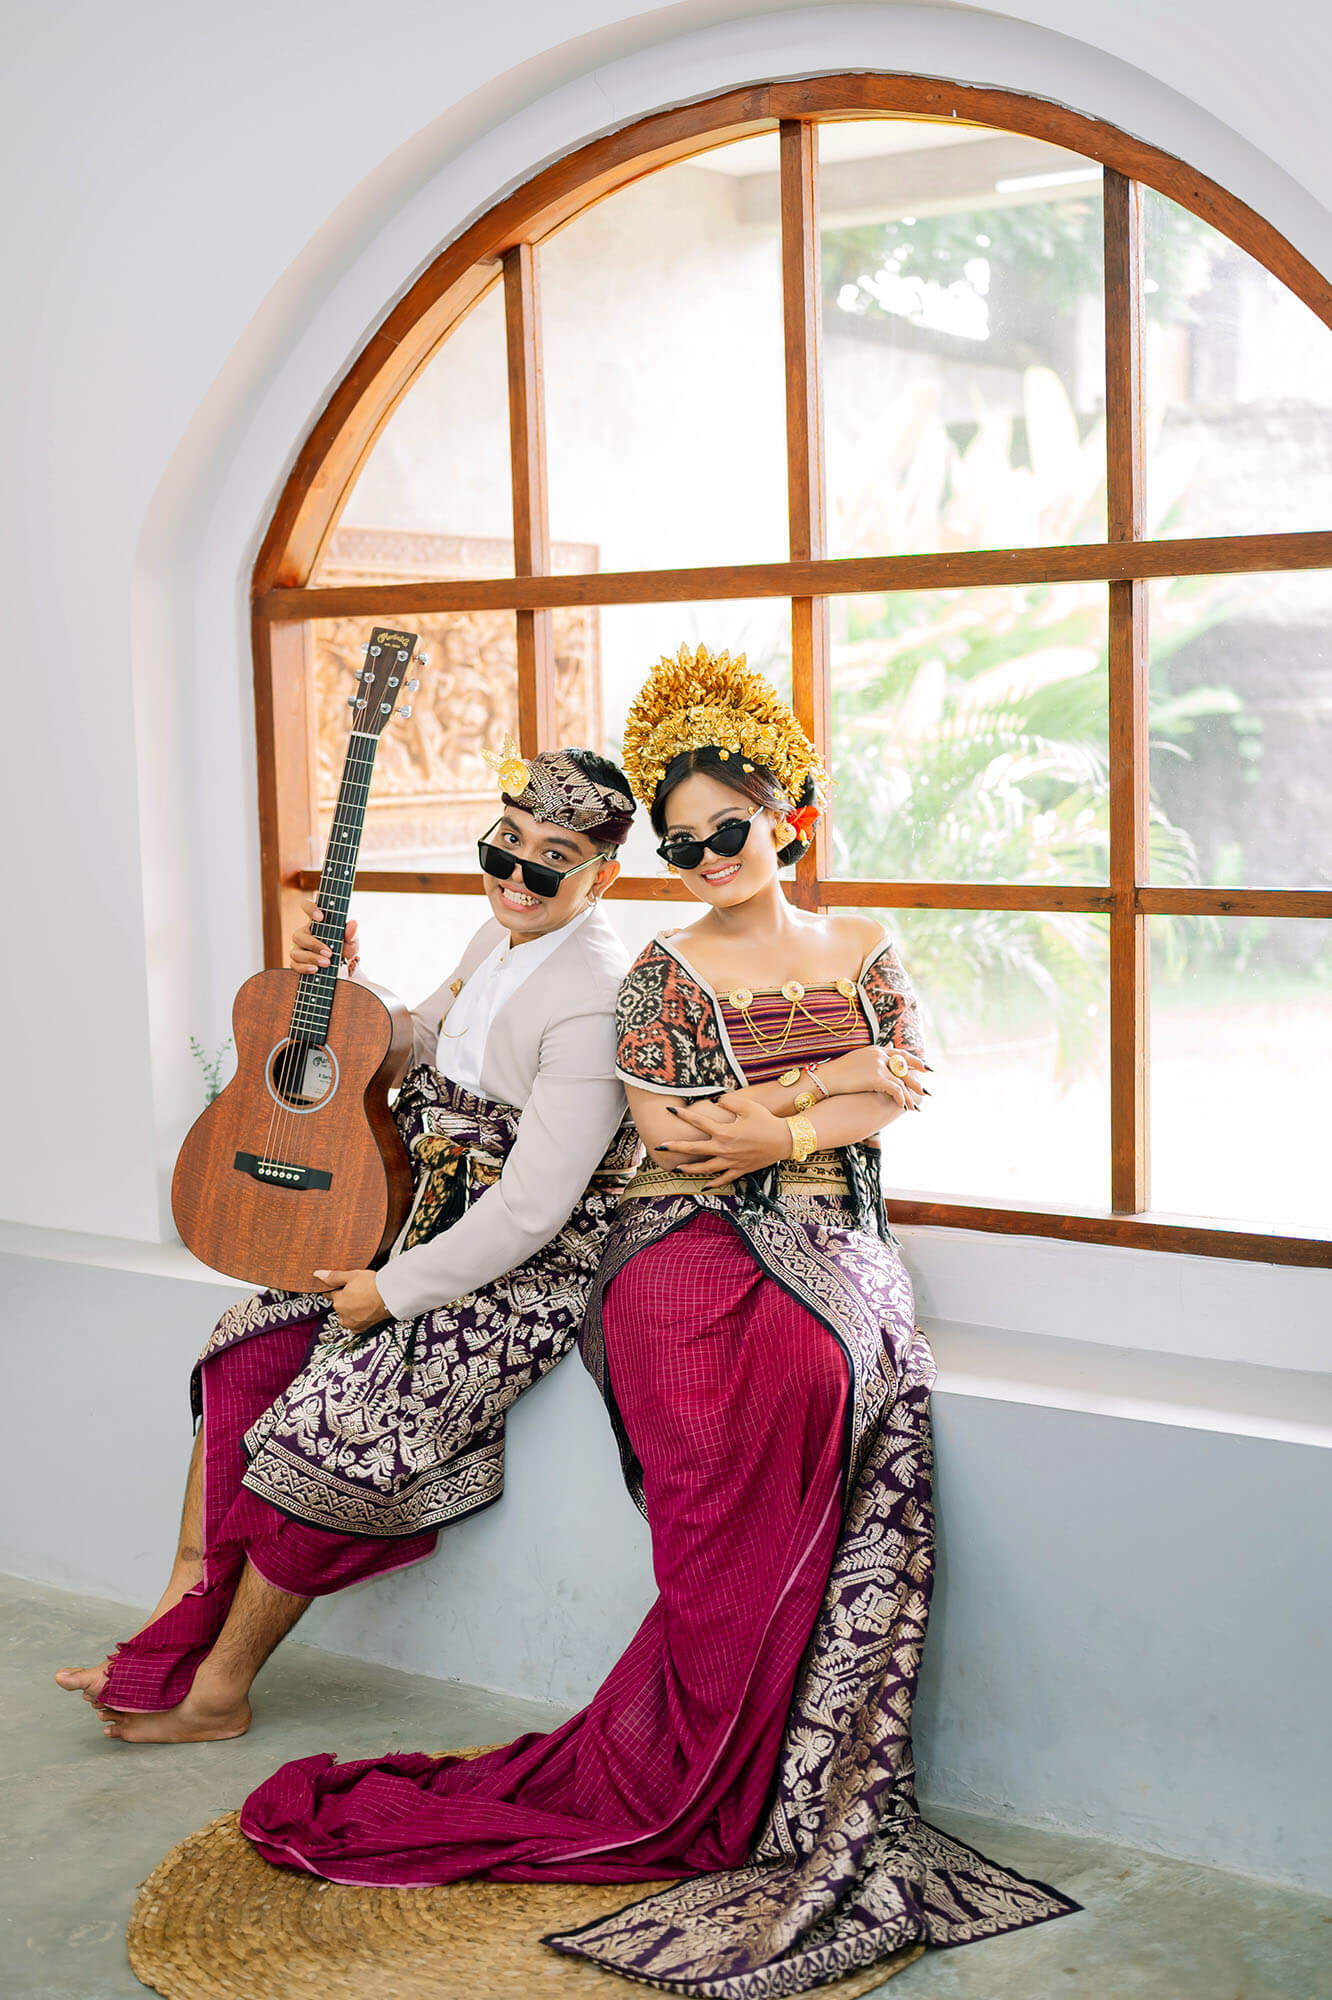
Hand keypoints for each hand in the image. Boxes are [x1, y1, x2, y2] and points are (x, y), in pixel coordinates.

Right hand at [290, 898, 359, 975]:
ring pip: (296, 952)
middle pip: (298, 935)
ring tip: (326, 963)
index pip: (307, 906)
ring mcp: (298, 948)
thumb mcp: (351, 940)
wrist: (342, 967)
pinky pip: (295, 965)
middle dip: (314, 945)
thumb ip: (351, 933)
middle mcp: (304, 933)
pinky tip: (315, 970)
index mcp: (316, 921)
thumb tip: (353, 924)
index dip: (310, 908)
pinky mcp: (297, 962)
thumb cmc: (344, 947)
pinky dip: (305, 968)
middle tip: (329, 953)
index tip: (320, 917)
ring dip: (311, 958)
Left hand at [313, 1267, 388, 1333]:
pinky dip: (360, 1318)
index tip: (346, 1286)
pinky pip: (356, 1323)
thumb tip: (317, 1275)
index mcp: (338, 1302)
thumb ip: (333, 1276)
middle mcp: (342, 1315)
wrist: (392, 1297)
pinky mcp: (362, 1329)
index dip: (338, 1289)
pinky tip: (367, 1309)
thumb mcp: (352, 1275)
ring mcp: (352, 1324)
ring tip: (365, 1300)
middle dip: (346, 1299)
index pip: (331, 1294)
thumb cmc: (374, 1286)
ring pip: (347, 1315)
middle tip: (359, 1290)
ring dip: (352, 1310)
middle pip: (340, 1305)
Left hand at [651, 1092, 790, 1189]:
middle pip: (694, 1149)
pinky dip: (712, 1183)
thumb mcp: (748, 1105)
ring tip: (677, 1168)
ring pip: (705, 1168)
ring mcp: (731, 1162)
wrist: (784, 1140)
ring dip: (689, 1169)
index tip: (670, 1110)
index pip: (698, 1122)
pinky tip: (704, 1186)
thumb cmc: (766, 1120)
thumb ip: (728, 1101)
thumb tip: (715, 1100)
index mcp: (724, 1132)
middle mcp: (724, 1149)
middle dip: (676, 1147)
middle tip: (660, 1145)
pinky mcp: (740, 1170)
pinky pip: (723, 1179)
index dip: (683, 1115)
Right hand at [818, 1045, 927, 1111]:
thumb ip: (872, 1058)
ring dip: (909, 1095)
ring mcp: (879, 1065)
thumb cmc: (838, 1072)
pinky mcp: (877, 1077)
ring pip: (902, 1081)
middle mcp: (880, 1055)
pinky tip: (903, 1107)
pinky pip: (895, 1090)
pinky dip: (901, 1099)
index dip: (913, 1061)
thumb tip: (881, 1057)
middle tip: (925, 1090)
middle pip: (905, 1066)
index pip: (900, 1054)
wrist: (827, 1077)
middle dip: (916, 1079)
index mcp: (876, 1050)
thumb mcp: (857, 1059)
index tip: (924, 1067)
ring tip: (914, 1106)